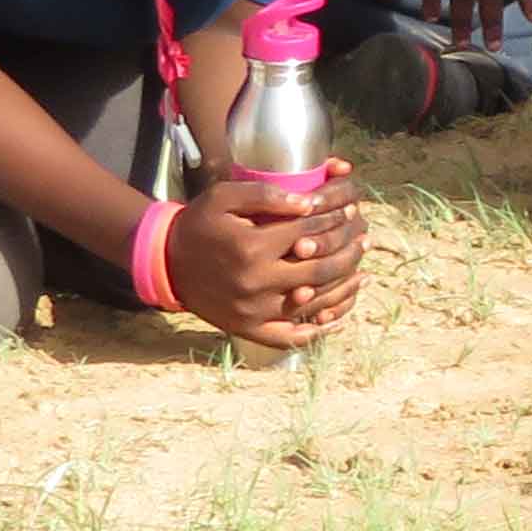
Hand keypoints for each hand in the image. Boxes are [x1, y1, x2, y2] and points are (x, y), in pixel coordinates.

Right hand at [175, 176, 366, 347]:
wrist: (166, 261)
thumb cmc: (200, 224)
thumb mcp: (223, 197)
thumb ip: (265, 193)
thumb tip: (310, 203)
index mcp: (251, 246)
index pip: (309, 231)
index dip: (334, 219)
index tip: (350, 210)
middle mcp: (255, 281)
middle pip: (320, 269)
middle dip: (348, 251)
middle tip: (365, 239)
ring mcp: (253, 310)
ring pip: (314, 302)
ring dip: (344, 287)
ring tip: (363, 271)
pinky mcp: (249, 328)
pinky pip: (291, 337)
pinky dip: (319, 330)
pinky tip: (339, 317)